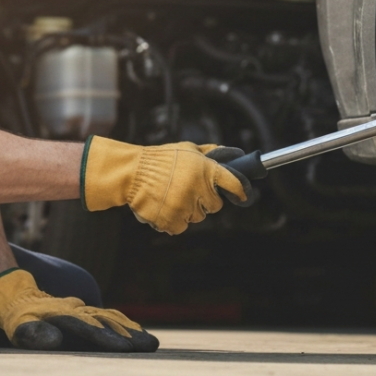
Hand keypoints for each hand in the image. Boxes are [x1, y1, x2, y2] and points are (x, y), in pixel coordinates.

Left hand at [0, 268, 157, 351]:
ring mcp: (84, 309)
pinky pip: (109, 316)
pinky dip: (124, 323)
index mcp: (65, 315)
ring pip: (112, 318)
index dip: (108, 338)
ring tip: (150, 342)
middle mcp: (79, 310)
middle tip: (151, 346)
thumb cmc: (18, 315)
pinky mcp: (86, 311)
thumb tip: (55, 340)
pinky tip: (136, 331)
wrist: (18, 292)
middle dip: (130, 335)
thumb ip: (36, 333)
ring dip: (131, 330)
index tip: (127, 348)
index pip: (90, 328)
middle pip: (108, 322)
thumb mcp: (20, 326)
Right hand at [80, 137, 249, 234]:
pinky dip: (173, 221)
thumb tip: (233, 153)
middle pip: (215, 206)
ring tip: (171, 196)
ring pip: (197, 217)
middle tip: (188, 190)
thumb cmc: (160, 160)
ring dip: (187, 210)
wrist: (131, 173)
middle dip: (204, 200)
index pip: (233, 183)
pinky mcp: (172, 221)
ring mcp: (185, 206)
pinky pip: (181, 227)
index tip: (244, 196)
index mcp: (205, 169)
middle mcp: (198, 188)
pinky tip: (163, 206)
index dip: (240, 191)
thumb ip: (211, 153)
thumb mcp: (187, 149)